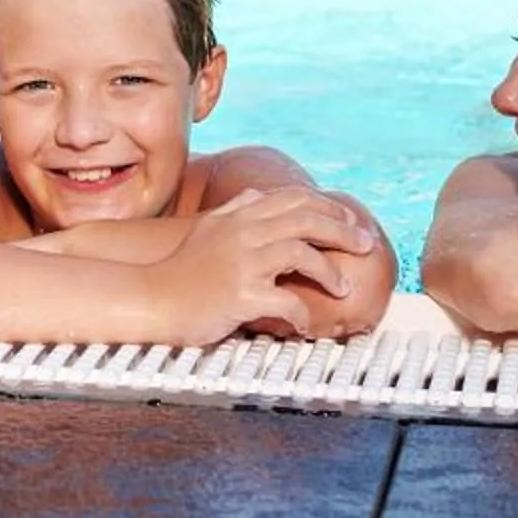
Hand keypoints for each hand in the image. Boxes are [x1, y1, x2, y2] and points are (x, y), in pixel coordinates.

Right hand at [158, 188, 387, 343]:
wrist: (151, 298)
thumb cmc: (181, 269)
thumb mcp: (207, 228)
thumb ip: (235, 209)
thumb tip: (257, 194)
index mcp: (239, 216)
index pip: (295, 198)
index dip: (330, 206)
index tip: (352, 220)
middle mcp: (242, 232)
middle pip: (306, 219)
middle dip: (344, 231)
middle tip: (366, 246)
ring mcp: (241, 262)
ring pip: (301, 253)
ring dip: (329, 271)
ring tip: (343, 287)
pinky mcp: (240, 295)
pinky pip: (286, 301)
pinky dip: (303, 314)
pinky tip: (307, 323)